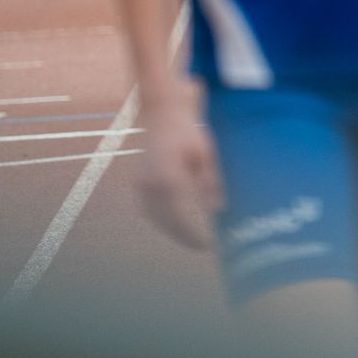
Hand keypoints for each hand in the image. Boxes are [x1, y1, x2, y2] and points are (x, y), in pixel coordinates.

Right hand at [137, 88, 221, 248]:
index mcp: (169, 180)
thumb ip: (210, 183)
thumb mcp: (206, 155)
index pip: (183, 217)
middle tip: (203, 245)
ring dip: (173, 230)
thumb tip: (217, 209)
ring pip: (157, 218)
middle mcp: (152, 186)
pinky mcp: (140, 182)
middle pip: (169, 222)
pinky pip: (149, 209)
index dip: (195, 233)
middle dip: (185, 236)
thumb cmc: (188, 130)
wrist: (161, 111)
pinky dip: (162, 219)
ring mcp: (142, 184)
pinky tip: (174, 223)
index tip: (209, 244)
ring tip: (191, 238)